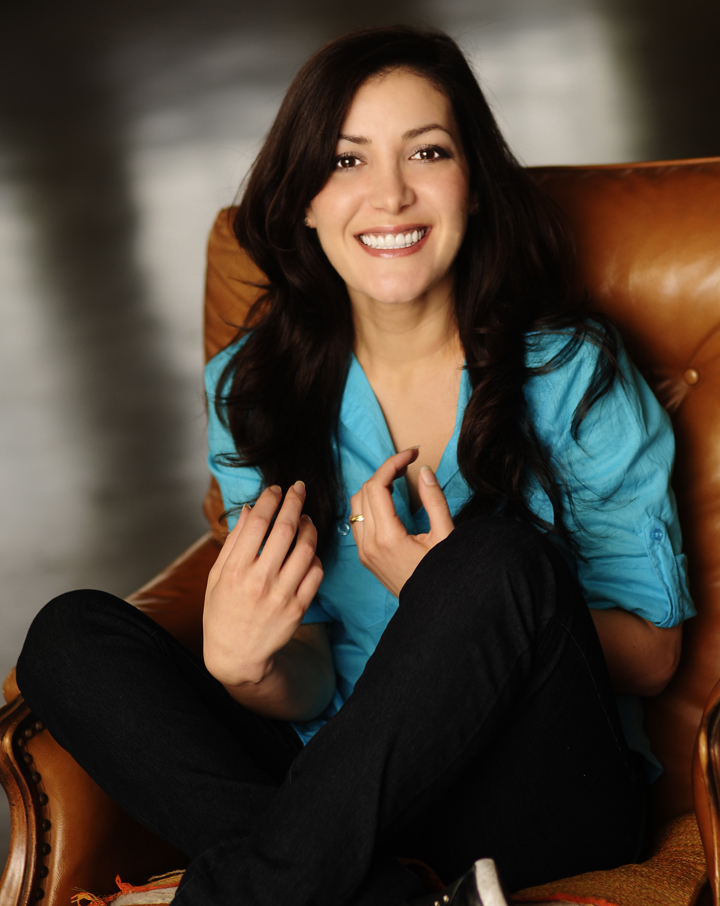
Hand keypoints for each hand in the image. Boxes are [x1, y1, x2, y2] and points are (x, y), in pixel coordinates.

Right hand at [203, 481, 323, 687]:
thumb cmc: (222, 611)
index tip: (276, 489)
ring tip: (306, 519)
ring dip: (309, 526)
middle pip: (285, 528)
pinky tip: (308, 550)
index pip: (258, 522)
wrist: (236, 655)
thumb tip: (250, 509)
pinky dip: (315, 556)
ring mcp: (282, 595)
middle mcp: (259, 580)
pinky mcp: (299, 608)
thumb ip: (234, 541)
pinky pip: (316, 572)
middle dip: (294, 502)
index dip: (270, 499)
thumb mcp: (217, 575)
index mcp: (235, 569)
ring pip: (306, 548)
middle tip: (299, 488)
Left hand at [350, 448, 454, 596]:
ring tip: (399, 480)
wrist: (435, 610)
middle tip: (408, 464)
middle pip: (364, 491)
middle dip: (384, 471)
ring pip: (356, 504)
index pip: (377, 486)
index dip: (392, 463)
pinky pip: (358, 520)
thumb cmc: (445, 575)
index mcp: (388, 538)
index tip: (412, 454)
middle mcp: (369, 545)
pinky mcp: (365, 556)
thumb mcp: (446, 536)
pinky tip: (389, 499)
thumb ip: (434, 501)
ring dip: (374, 486)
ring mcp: (364, 552)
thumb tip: (423, 471)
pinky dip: (369, 503)